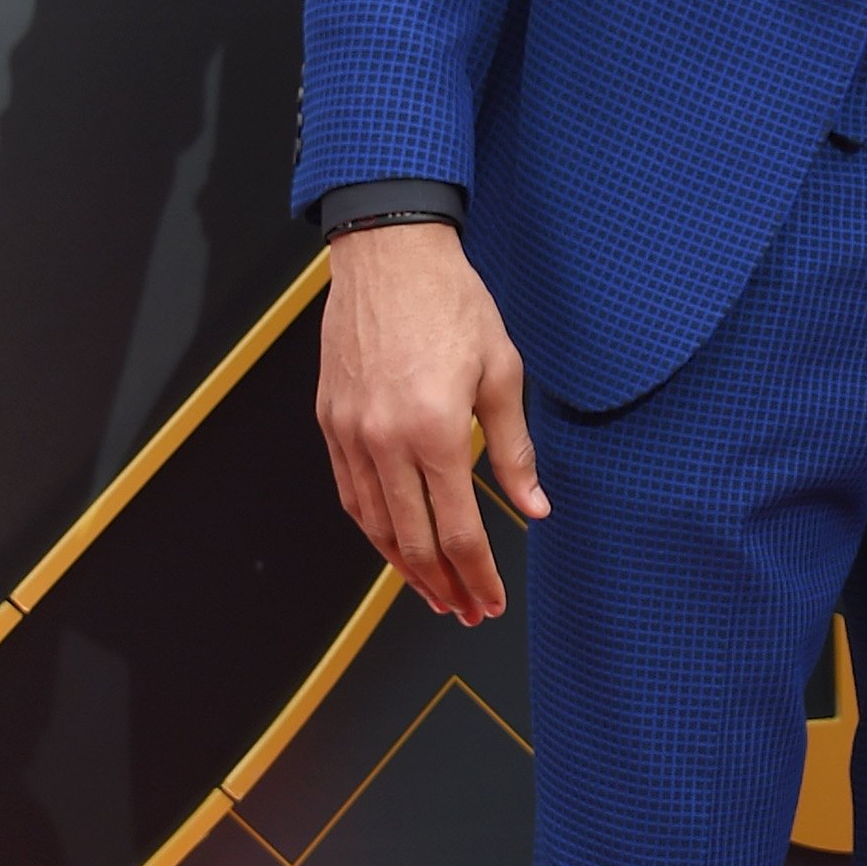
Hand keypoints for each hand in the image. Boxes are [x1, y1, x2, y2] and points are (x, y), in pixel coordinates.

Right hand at [315, 223, 544, 620]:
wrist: (388, 254)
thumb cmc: (453, 304)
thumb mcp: (502, 374)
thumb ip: (514, 450)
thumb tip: (536, 508)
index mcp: (436, 431)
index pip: (458, 531)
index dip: (477, 576)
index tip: (491, 602)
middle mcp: (385, 440)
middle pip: (412, 541)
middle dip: (443, 587)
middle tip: (465, 611)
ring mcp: (350, 433)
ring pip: (374, 525)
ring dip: (404, 568)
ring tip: (432, 592)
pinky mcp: (330, 420)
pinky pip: (350, 492)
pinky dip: (373, 528)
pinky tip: (394, 544)